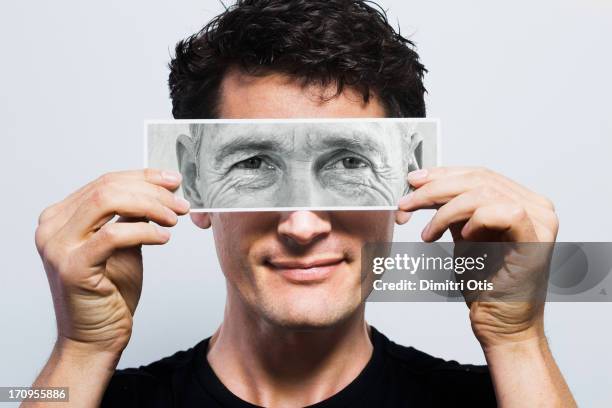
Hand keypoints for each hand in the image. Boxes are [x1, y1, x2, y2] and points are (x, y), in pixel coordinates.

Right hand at [35, 169, 189, 355]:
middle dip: (152, 191)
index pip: (105, 182)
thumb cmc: (110, 293)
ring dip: (150, 206)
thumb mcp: (124, 244)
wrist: (96, 338)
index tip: (174, 181)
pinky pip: (114, 235)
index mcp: (61, 217)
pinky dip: (145, 231)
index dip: (144, 177)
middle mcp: (52, 227)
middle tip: (180, 204)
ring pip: (107, 202)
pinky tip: (164, 237)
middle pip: (107, 187)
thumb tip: (158, 190)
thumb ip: (131, 216)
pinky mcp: (72, 267)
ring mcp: (57, 246)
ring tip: (174, 218)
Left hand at [397, 167, 558, 347]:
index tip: (413, 182)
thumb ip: (454, 209)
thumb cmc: (485, 284)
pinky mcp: (536, 240)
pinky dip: (473, 219)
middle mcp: (536, 207)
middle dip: (434, 189)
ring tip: (427, 233)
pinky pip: (502, 212)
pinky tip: (460, 237)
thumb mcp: (463, 235)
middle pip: (478, 178)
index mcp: (522, 201)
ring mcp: (541, 222)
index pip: (479, 174)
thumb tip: (425, 185)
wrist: (501, 325)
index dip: (442, 174)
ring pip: (483, 192)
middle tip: (406, 204)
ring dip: (444, 210)